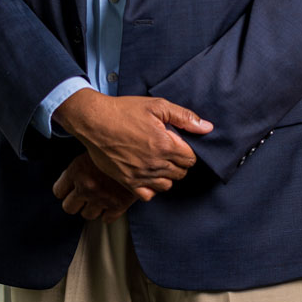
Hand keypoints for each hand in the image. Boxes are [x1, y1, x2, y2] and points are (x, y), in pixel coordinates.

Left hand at [52, 153, 135, 221]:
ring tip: (99, 198)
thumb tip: (73, 173)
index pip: (58, 191)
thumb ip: (81, 164)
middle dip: (75, 202)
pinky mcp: (118, 205)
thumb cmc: (118, 145)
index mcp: (77, 170)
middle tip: (83, 196)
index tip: (70, 188)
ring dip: (92, 208)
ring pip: (87, 215)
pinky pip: (106, 219)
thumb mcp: (93, 148)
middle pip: (69, 207)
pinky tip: (112, 203)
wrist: (144, 151)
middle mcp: (86, 186)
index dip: (65, 190)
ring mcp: (102, 198)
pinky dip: (109, 213)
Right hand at [54, 90, 213, 201]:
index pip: (191, 159)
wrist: (93, 121)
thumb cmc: (123, 111)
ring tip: (158, 162)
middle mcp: (155, 163)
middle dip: (179, 162)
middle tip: (168, 151)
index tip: (179, 144)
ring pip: (167, 185)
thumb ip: (184, 117)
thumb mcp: (156, 106)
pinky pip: (148, 195)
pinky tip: (147, 175)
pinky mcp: (127, 182)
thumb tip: (207, 128)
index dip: (188, 151)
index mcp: (165, 144)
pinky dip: (151, 188)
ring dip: (167, 175)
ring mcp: (141, 175)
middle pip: (181, 173)